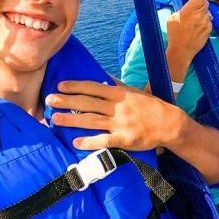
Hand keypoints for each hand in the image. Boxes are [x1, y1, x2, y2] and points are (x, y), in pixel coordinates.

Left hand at [46, 81, 181, 151]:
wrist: (169, 123)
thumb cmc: (150, 106)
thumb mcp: (134, 91)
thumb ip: (117, 85)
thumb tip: (102, 76)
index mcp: (119, 94)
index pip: (93, 87)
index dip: (76, 86)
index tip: (60, 85)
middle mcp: (117, 107)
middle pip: (88, 103)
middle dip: (67, 101)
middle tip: (49, 100)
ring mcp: (120, 123)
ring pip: (91, 120)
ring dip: (71, 120)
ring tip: (55, 119)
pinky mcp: (125, 139)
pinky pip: (104, 140)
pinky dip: (90, 141)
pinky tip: (76, 142)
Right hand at [166, 0, 211, 58]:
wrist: (181, 51)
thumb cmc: (174, 35)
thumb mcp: (172, 17)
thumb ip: (183, 9)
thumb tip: (189, 6)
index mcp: (188, 11)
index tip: (194, 1)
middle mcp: (199, 16)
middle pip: (205, 3)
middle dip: (201, 6)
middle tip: (195, 11)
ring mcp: (205, 23)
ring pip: (208, 13)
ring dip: (203, 15)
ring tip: (196, 21)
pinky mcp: (209, 30)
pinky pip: (209, 22)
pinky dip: (205, 23)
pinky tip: (198, 28)